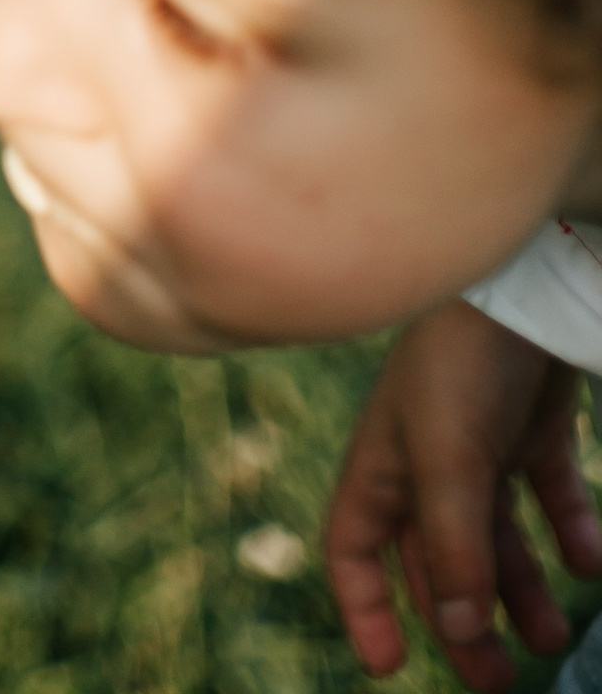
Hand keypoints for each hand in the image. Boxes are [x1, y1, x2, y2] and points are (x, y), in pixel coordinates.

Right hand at [324, 299, 601, 684]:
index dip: (366, 606)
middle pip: (436, 560)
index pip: (355, 548)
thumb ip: (453, 544)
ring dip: (522, 591)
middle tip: (498, 679)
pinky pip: (549, 498)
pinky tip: (590, 562)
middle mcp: (427, 463)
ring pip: (496, 540)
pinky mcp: (532, 429)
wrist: (525, 280)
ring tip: (551, 637)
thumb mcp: (450, 459)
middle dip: (462, 622)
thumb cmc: (461, 360)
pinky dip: (569, 534)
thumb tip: (458, 627)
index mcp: (384, 466)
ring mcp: (482, 446)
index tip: (390, 667)